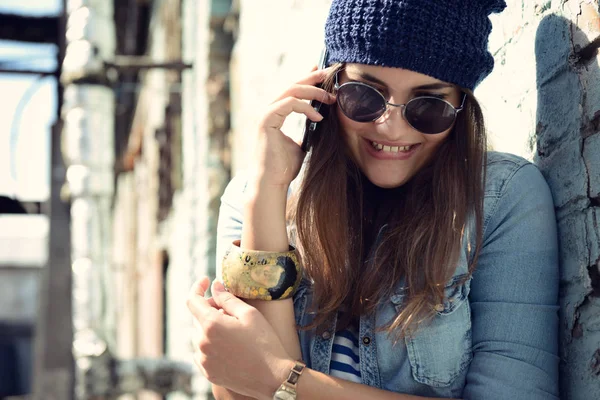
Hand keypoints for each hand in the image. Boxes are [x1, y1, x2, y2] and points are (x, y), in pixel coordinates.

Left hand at [187, 277, 294, 399]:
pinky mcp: (208, 372)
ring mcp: (203, 359)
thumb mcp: (249, 314)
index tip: (206, 280)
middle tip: (229, 307)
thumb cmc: (264, 343)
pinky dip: (210, 343)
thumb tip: (215, 286)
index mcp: (211, 325)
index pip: (192, 300)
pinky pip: (201, 351)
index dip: (197, 287)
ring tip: (232, 328)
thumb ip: (228, 298)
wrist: (272, 378)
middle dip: (209, 307)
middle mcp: (201, 342)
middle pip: (197, 317)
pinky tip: (228, 344)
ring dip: (210, 326)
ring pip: (199, 334)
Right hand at [254, 67, 335, 187]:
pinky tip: (318, 117)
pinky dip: (306, 108)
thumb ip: (306, 132)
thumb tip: (320, 123)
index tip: (324, 74)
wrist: (272, 183)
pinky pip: (290, 104)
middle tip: (330, 73)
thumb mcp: (300, 145)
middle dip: (313, 77)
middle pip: (292, 85)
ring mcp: (266, 114)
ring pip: (291, 91)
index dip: (308, 80)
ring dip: (313, 91)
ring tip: (330, 98)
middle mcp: (269, 111)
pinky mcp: (266, 120)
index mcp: (275, 114)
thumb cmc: (284, 167)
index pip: (292, 91)